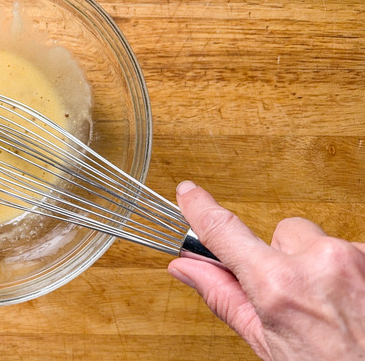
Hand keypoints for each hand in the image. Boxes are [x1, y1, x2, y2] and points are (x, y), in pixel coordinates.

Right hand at [168, 181, 364, 360]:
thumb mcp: (267, 342)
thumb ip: (224, 297)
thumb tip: (187, 270)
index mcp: (279, 286)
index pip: (224, 232)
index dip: (200, 209)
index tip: (188, 194)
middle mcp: (319, 262)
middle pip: (282, 233)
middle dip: (281, 257)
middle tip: (291, 295)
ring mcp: (354, 257)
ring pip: (319, 241)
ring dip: (317, 264)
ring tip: (329, 303)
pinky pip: (349, 250)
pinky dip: (347, 271)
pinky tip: (351, 300)